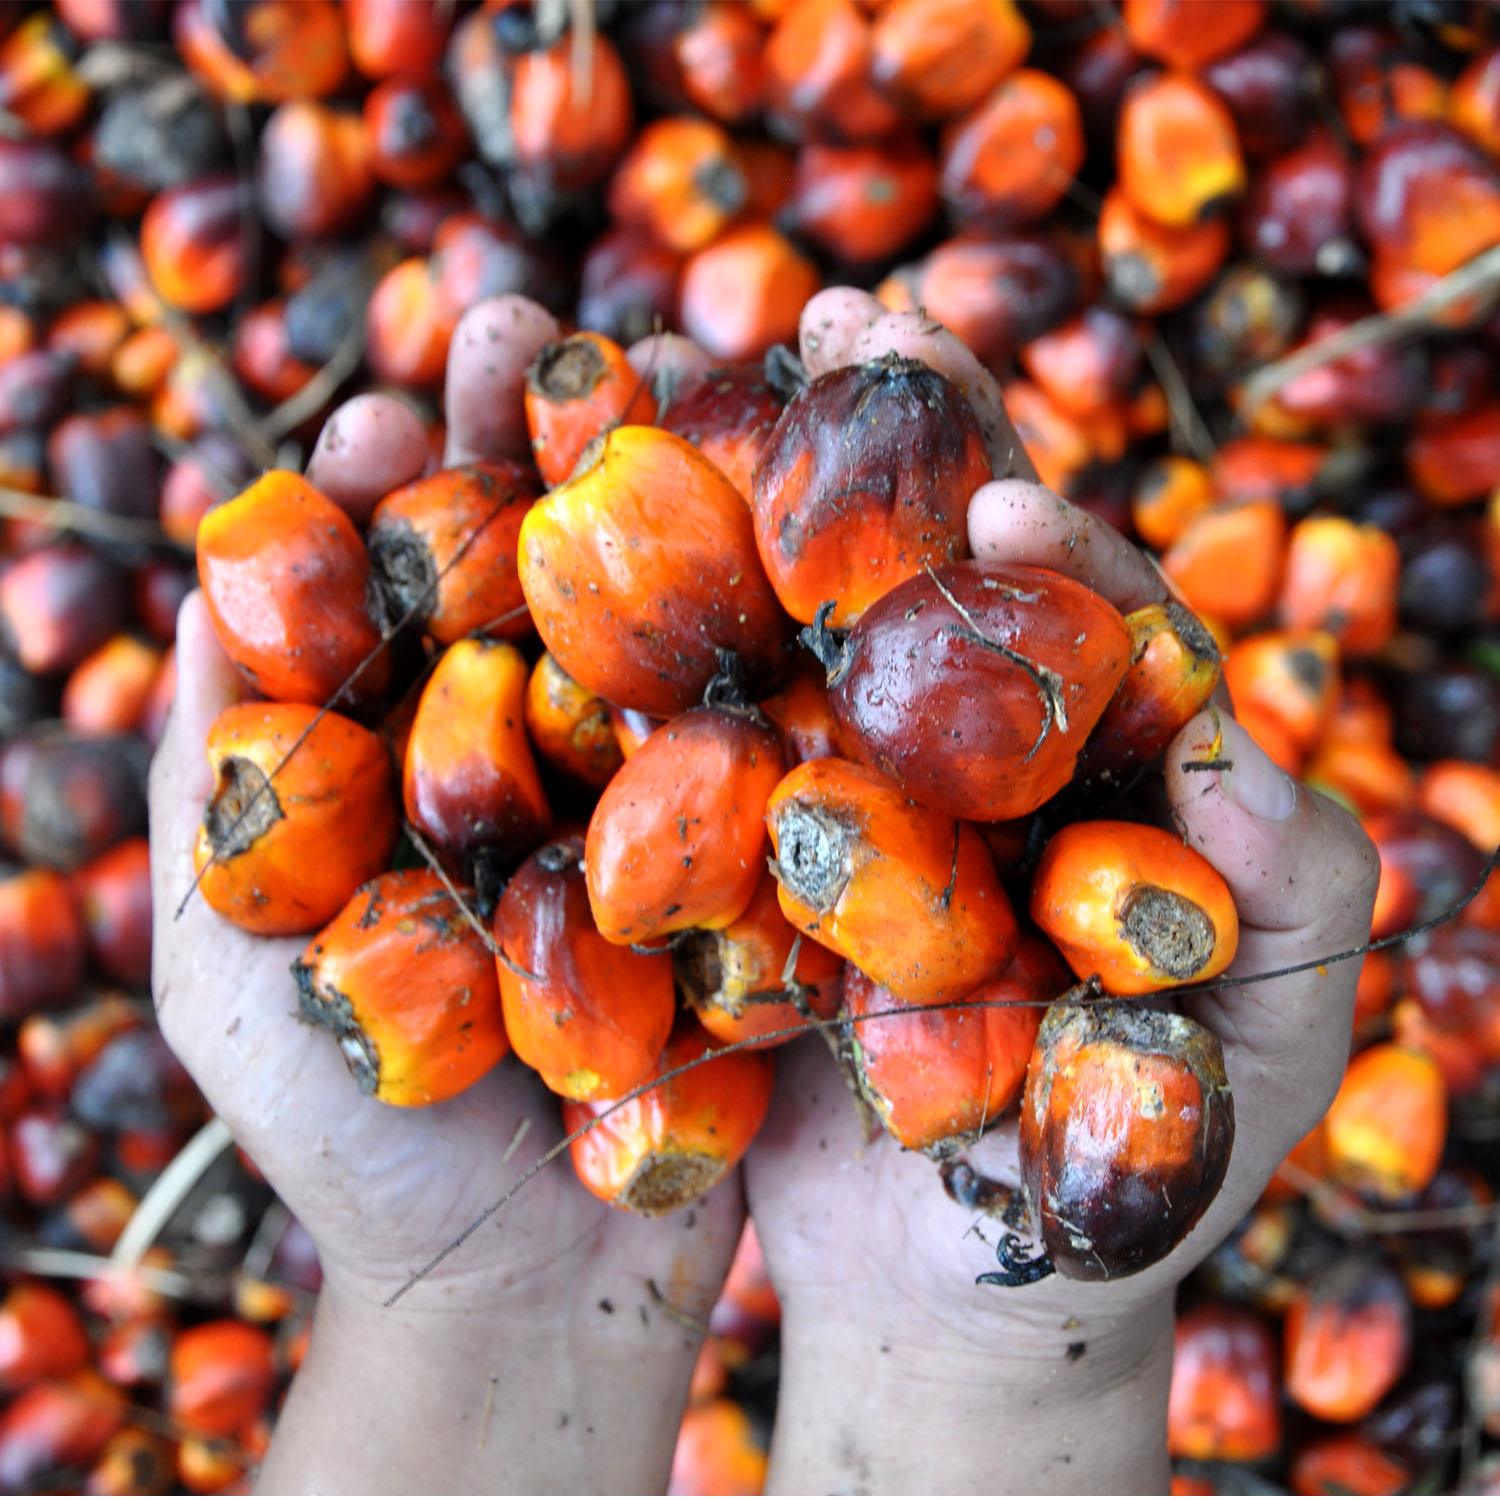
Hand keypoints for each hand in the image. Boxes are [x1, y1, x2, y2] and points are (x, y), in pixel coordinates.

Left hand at [148, 298, 739, 1494]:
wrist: (538, 1298)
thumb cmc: (365, 1158)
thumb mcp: (234, 974)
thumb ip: (216, 791)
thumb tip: (198, 588)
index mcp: (414, 761)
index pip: (399, 592)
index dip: (386, 491)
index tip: (380, 413)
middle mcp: (543, 754)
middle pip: (537, 567)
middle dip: (530, 443)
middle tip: (529, 324)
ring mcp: (662, 797)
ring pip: (670, 609)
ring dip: (675, 483)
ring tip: (674, 361)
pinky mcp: (769, 855)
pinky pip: (789, 722)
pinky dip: (799, 615)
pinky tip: (810, 516)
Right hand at [739, 290, 1380, 1492]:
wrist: (952, 1298)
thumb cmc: (1130, 1189)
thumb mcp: (1252, 1046)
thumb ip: (1287, 891)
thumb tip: (1242, 742)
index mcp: (1093, 763)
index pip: (1083, 616)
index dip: (1054, 540)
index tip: (1005, 489)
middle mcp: (959, 747)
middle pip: (930, 571)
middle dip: (894, 442)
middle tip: (845, 313)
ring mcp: (837, 789)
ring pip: (796, 620)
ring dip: (748, 490)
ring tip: (692, 365)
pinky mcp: (731, 854)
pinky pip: (687, 735)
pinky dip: (643, 635)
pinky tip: (585, 528)